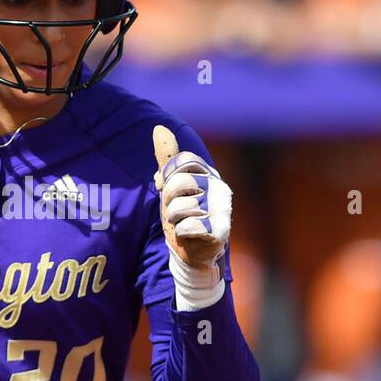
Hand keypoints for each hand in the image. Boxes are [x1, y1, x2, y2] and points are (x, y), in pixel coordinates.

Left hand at [153, 126, 232, 309]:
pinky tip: (191, 236)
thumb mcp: (172, 185)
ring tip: (184, 225)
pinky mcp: (220, 232)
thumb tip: (159, 128)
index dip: (167, 177)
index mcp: (208, 174)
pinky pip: (186, 227)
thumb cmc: (183, 215)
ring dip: (174, 220)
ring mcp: (222, 210)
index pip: (181, 161)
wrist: (193, 252)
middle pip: (177, 183)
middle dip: (168, 201)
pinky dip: (182, 234)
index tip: (167, 189)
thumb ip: (167, 158)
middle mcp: (219, 188)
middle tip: (176, 212)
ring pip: (179, 207)